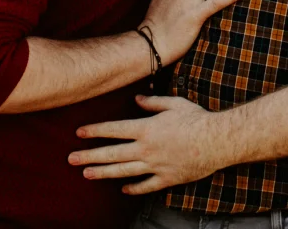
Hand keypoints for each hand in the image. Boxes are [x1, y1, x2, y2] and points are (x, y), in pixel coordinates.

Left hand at [73, 94, 224, 193]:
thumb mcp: (173, 103)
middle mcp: (146, 149)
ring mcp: (155, 166)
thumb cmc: (196, 118)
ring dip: (103, 173)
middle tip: (71, 159)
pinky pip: (146, 186)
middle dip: (89, 156)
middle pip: (112, 153)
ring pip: (124, 171)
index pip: (114, 130)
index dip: (95, 131)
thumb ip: (152, 102)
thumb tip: (137, 98)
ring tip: (87, 174)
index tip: (79, 133)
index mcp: (146, 129)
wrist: (216, 141)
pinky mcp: (167, 178)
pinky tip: (122, 189)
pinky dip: (133, 188)